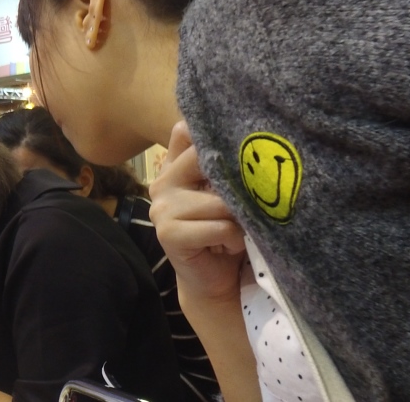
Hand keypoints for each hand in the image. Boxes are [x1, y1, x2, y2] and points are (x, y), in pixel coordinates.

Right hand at [150, 121, 245, 306]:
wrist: (212, 277)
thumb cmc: (223, 229)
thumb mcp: (224, 192)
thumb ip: (224, 165)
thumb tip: (247, 137)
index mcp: (174, 166)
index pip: (185, 131)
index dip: (212, 134)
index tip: (238, 143)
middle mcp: (162, 181)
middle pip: (205, 160)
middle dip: (236, 182)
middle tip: (246, 200)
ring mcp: (162, 207)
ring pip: (220, 200)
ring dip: (239, 219)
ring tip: (235, 230)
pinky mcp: (168, 233)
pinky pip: (219, 227)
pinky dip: (233, 238)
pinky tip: (228, 246)